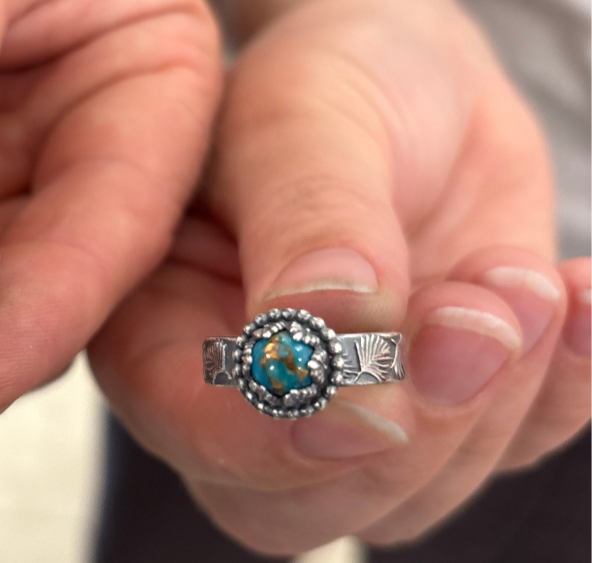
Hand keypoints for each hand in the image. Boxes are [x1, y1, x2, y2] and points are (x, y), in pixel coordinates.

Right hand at [89, 0, 590, 553]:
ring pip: (418, 497)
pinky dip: (567, 386)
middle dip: (407, 437)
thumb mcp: (300, 123)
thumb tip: (328, 337)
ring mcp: (347, 411)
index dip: (277, 435)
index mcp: (163, 326)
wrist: (410, 73)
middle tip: (474, 319)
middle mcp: (244, 394)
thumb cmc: (324, 81)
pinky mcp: (442, 404)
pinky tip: (576, 298)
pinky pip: (516, 447)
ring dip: (497, 400)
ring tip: (519, 279)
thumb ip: (309, 228)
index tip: (370, 380)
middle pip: (305, 506)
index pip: (196, 431)